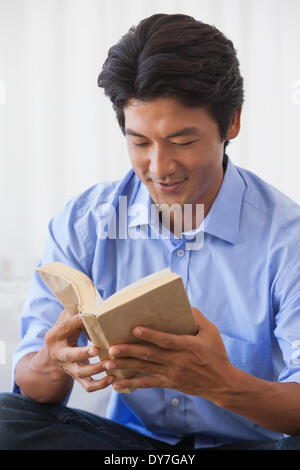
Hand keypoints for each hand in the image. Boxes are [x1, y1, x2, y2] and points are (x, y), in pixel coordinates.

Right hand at [45, 309, 113, 391]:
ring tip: (110, 363)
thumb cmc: (65, 332)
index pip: (66, 327)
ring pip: (80, 372)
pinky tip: (112, 378)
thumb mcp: (65, 319)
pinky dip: (100, 385)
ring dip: (96, 369)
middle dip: (83, 353)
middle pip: (70, 355)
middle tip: (97, 349)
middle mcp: (59, 354)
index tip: (92, 316)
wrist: (52, 357)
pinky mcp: (77, 378)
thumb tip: (90, 300)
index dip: (78, 321)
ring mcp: (68, 368)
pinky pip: (87, 386)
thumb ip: (75, 310)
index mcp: (54, 336)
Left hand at [105, 307, 233, 401]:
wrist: (222, 383)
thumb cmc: (217, 354)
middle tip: (112, 348)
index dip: (150, 335)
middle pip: (149, 355)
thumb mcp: (212, 332)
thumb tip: (185, 305)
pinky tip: (116, 384)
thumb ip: (198, 318)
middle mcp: (176, 361)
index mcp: (187, 346)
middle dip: (129, 351)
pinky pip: (148, 383)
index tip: (134, 328)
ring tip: (108, 364)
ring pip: (144, 369)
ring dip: (125, 366)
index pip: (165, 340)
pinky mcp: (168, 382)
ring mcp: (171, 373)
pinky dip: (132, 384)